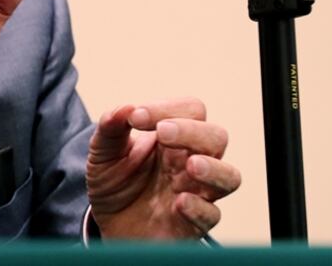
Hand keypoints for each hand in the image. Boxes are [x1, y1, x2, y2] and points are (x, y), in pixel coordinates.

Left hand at [86, 99, 241, 239]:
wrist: (108, 224)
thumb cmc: (114, 183)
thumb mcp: (103, 152)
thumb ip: (110, 128)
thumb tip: (124, 108)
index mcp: (172, 138)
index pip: (190, 110)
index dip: (166, 108)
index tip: (135, 117)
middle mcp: (190, 161)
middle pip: (216, 137)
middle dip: (192, 131)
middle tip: (163, 133)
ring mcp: (195, 192)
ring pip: (228, 176)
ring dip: (212, 168)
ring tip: (191, 166)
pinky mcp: (193, 223)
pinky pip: (211, 215)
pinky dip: (199, 208)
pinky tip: (179, 202)